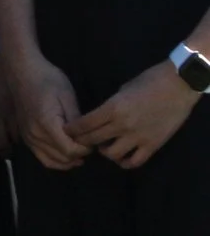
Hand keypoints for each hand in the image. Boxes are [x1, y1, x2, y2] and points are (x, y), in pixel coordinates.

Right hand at [5, 49, 92, 170]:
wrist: (23, 72)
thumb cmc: (48, 80)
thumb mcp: (68, 97)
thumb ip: (77, 122)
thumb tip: (86, 140)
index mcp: (46, 123)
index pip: (70, 150)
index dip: (86, 149)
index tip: (93, 139)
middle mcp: (34, 134)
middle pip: (63, 157)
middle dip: (79, 154)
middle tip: (88, 142)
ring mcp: (28, 136)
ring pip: (52, 161)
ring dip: (69, 160)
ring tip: (80, 150)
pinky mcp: (26, 136)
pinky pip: (42, 157)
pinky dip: (55, 161)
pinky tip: (66, 155)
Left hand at [66, 57, 200, 169]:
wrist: (177, 86)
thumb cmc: (148, 82)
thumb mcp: (122, 90)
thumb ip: (110, 106)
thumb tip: (101, 117)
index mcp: (112, 108)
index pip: (84, 124)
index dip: (72, 129)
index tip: (66, 131)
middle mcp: (122, 125)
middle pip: (93, 140)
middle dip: (82, 141)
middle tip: (79, 141)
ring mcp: (138, 137)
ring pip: (112, 155)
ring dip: (104, 152)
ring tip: (103, 147)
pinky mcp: (153, 146)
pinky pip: (135, 161)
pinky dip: (125, 162)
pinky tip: (121, 157)